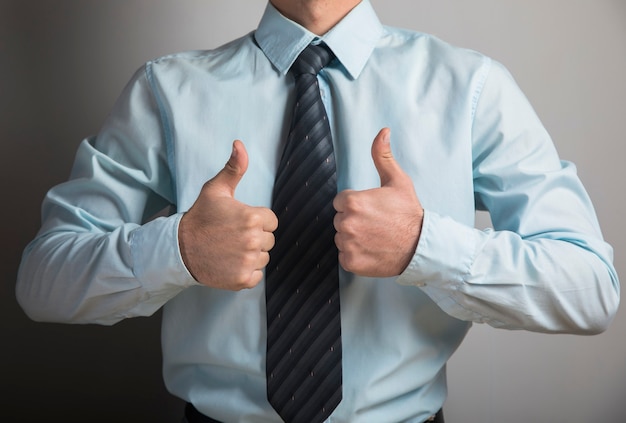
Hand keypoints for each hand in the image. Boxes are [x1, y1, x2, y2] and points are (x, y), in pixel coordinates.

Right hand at [178, 140, 277, 289]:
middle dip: (254, 237)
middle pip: (269, 240)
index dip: (256, 220)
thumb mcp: (216, 189)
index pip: (271, 221)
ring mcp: (249, 261)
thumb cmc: (201, 217)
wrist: (180, 249)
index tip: (238, 222)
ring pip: (263, 257)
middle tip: (231, 236)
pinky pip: (257, 275)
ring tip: (230, 249)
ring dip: (251, 255)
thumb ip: (234, 168)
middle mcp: (254, 240)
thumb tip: (240, 144)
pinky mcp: (243, 279)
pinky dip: (246, 272)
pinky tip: (230, 263)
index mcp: (253, 217)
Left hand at [333, 128, 422, 276]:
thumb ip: (382, 156)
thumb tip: (383, 132)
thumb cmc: (409, 213)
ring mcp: (347, 244)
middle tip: (376, 224)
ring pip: (341, 238)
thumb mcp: (397, 181)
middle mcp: (346, 223)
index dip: (356, 205)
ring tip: (375, 237)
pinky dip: (356, 255)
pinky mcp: (350, 262)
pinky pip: (345, 256)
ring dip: (354, 238)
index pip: (341, 202)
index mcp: (352, 202)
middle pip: (340, 220)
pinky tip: (372, 250)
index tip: (372, 211)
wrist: (421, 246)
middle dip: (354, 221)